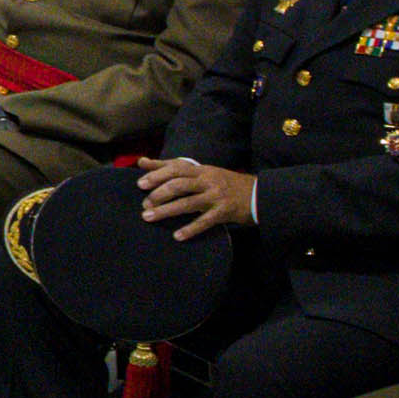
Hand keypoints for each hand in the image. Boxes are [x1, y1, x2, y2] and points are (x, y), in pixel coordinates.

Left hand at [137, 159, 258, 235]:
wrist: (258, 194)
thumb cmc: (224, 182)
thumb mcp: (202, 171)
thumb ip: (172, 167)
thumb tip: (142, 161)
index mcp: (201, 170)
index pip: (176, 168)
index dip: (157, 174)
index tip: (140, 183)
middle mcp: (208, 181)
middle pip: (179, 184)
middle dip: (159, 193)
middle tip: (144, 204)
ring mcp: (216, 196)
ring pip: (188, 203)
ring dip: (166, 210)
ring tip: (148, 217)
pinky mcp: (224, 212)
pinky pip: (205, 221)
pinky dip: (190, 229)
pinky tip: (177, 236)